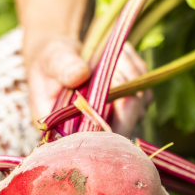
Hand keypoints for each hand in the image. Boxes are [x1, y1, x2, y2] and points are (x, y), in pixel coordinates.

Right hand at [23, 32, 151, 136]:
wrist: (60, 56)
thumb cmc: (50, 61)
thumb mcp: (50, 60)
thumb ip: (62, 67)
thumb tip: (80, 74)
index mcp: (65, 131)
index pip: (92, 143)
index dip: (107, 122)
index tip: (111, 84)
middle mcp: (92, 133)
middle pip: (122, 131)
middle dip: (127, 95)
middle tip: (118, 63)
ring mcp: (114, 122)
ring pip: (138, 110)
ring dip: (134, 77)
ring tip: (119, 50)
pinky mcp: (127, 108)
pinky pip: (144, 95)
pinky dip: (139, 73)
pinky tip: (125, 52)